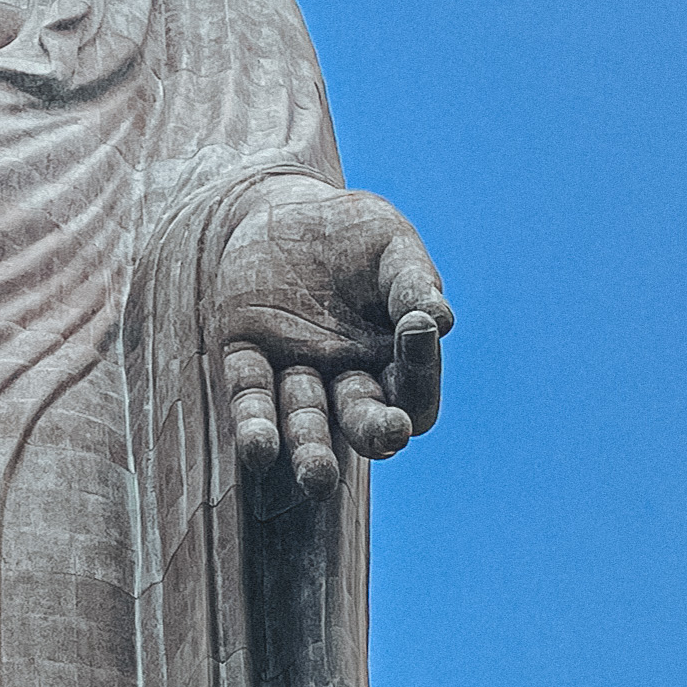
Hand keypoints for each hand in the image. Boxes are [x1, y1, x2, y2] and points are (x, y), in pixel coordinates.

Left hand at [212, 180, 452, 495]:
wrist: (279, 209)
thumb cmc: (351, 232)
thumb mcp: (390, 245)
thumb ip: (413, 281)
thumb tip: (440, 321)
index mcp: (392, 360)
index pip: (414, 393)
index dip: (421, 370)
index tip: (419, 327)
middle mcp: (345, 378)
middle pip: (362, 421)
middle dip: (374, 428)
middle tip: (387, 434)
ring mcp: (294, 372)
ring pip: (304, 422)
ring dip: (310, 449)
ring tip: (318, 477)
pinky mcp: (245, 357)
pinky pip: (250, 398)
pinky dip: (255, 423)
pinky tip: (259, 450)